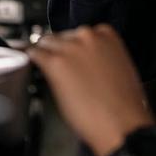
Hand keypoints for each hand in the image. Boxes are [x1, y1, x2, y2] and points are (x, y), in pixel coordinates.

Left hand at [29, 25, 155, 155]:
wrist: (121, 123)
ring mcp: (70, 48)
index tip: (72, 54)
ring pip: (46, 42)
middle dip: (60, 50)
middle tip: (60, 67)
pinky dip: (31, 58)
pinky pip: (34, 54)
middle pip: (62, 36)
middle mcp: (87, 36)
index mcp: (107, 35)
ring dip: (45, 54)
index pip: (81, 33)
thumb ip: (102, 57)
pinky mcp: (55, 63)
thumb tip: (88, 61)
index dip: (74, 46)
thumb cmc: (124, 104)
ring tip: (46, 68)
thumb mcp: (118, 68)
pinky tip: (30, 64)